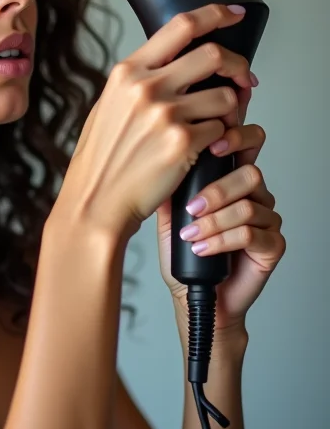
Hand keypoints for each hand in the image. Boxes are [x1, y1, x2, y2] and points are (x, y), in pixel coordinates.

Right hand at [57, 3, 254, 243]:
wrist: (96, 200)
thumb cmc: (101, 159)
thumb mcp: (108, 106)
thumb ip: (139, 81)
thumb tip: (174, 64)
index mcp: (127, 72)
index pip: (181, 26)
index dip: (215, 15)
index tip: (232, 14)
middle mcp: (146, 87)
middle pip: (213, 55)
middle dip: (238, 65)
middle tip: (243, 79)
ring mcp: (165, 114)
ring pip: (226, 96)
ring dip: (230, 111)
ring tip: (215, 126)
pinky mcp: (183, 143)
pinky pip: (222, 130)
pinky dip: (220, 140)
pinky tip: (204, 150)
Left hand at [156, 83, 285, 336]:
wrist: (191, 293)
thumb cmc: (181, 253)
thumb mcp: (166, 211)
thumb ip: (168, 180)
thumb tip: (156, 147)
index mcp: (228, 178)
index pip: (245, 142)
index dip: (236, 136)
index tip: (212, 143)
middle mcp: (251, 194)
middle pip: (251, 172)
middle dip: (218, 188)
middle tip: (193, 205)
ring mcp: (265, 219)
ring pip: (249, 205)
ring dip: (214, 220)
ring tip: (190, 234)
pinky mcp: (272, 245)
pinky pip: (251, 233)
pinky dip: (221, 240)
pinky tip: (201, 247)